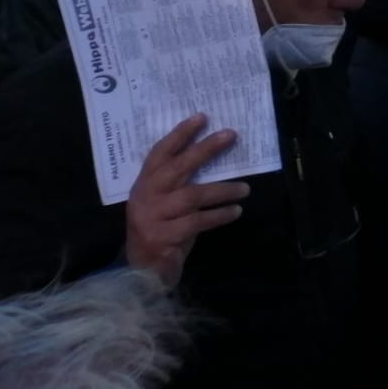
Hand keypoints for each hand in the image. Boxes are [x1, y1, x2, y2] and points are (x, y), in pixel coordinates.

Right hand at [124, 113, 247, 287]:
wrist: (142, 271)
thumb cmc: (160, 229)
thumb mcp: (163, 202)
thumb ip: (179, 182)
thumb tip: (216, 155)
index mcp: (144, 184)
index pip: (159, 153)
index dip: (180, 134)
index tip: (202, 117)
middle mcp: (145, 197)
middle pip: (178, 167)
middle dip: (205, 149)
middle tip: (231, 135)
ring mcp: (153, 217)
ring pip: (193, 195)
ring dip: (223, 190)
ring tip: (245, 188)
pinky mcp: (164, 237)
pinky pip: (198, 221)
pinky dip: (220, 215)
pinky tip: (235, 211)